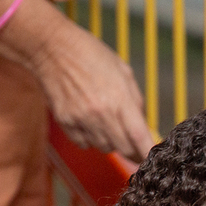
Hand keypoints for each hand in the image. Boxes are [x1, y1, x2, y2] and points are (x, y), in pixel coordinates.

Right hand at [30, 21, 153, 161]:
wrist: (52, 48)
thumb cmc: (91, 55)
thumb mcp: (124, 71)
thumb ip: (136, 100)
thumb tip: (143, 125)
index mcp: (120, 99)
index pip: (138, 136)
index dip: (147, 152)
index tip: (152, 158)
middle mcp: (101, 113)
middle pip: (124, 148)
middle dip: (132, 148)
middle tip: (132, 140)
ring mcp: (82, 119)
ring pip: (105, 148)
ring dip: (111, 142)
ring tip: (107, 123)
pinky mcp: (66, 122)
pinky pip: (84, 144)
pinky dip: (91, 139)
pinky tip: (90, 123)